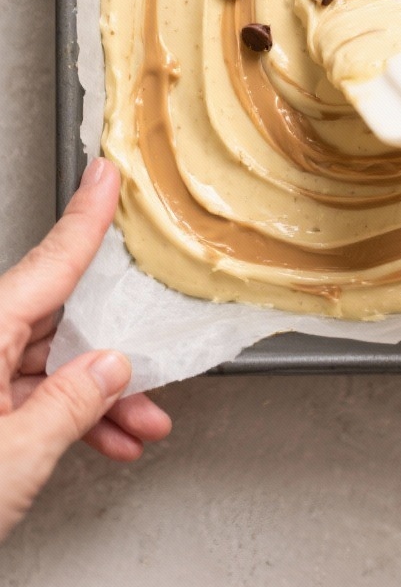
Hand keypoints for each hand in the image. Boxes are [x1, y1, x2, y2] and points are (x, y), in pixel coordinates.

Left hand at [0, 157, 170, 541]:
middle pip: (54, 319)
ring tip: (141, 423)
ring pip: (48, 364)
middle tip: (154, 352)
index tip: (106, 177)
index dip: (85, 218)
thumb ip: (71, 405)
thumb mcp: (13, 457)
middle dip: (112, 344)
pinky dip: (70, 418)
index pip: (48, 264)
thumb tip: (112, 367)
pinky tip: (108, 439)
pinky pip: (29, 397)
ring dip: (98, 394)